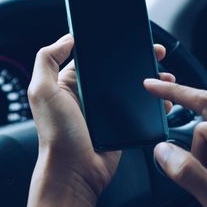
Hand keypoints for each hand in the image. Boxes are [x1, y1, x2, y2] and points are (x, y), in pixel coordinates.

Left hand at [28, 34, 173, 198]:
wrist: (75, 171)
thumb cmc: (56, 134)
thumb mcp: (42, 91)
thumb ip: (47, 60)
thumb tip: (67, 38)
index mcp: (68, 83)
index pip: (91, 57)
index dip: (109, 45)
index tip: (127, 36)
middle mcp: (87, 94)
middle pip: (116, 70)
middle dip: (136, 60)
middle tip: (155, 53)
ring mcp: (105, 110)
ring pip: (131, 88)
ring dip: (149, 79)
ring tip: (165, 74)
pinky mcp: (121, 125)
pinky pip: (140, 109)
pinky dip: (154, 102)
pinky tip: (164, 98)